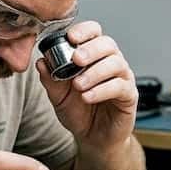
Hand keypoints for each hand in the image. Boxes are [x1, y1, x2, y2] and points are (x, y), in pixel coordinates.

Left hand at [37, 21, 137, 151]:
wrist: (92, 139)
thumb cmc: (79, 113)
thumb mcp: (58, 96)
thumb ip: (50, 79)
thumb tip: (41, 62)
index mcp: (94, 56)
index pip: (94, 32)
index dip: (84, 31)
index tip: (70, 37)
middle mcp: (110, 62)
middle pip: (107, 44)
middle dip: (90, 49)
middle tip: (76, 59)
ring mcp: (122, 78)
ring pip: (116, 63)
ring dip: (95, 72)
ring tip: (78, 85)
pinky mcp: (129, 96)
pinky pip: (120, 86)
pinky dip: (102, 90)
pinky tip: (87, 97)